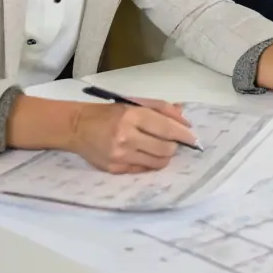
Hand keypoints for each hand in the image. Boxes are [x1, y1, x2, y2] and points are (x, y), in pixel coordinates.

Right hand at [68, 98, 199, 173]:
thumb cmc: (109, 112)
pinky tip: (145, 154)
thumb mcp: (134, 103)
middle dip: (174, 146)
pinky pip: (143, 169)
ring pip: (157, 162)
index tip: (194, 138)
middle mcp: (126, 136)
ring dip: (164, 156)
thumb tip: (184, 119)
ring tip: (161, 148)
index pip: (166, 128)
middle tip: (173, 142)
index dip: (183, 135)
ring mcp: (120, 155)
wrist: (78, 127)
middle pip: (165, 149)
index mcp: (132, 115)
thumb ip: (161, 109)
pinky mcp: (115, 169)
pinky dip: (149, 162)